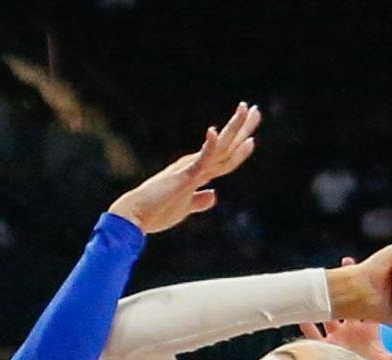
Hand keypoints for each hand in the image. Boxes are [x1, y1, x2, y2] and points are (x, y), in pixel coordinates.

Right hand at [109, 102, 259, 234]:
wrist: (135, 216)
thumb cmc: (156, 212)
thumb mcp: (184, 208)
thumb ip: (199, 201)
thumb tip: (214, 195)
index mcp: (196, 173)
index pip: (223, 157)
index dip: (239, 146)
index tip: (251, 135)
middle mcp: (195, 166)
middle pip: (226, 146)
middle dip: (242, 129)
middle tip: (256, 110)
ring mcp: (190, 169)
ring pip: (219, 148)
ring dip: (234, 129)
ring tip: (246, 110)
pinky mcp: (184, 176)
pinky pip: (201, 159)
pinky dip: (210, 146)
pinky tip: (214, 131)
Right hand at [304, 257, 391, 359]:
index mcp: (369, 332)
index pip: (368, 306)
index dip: (369, 288)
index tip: (369, 269)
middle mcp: (353, 334)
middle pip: (347, 305)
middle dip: (346, 287)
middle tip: (347, 265)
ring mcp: (338, 342)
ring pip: (328, 318)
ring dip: (326, 303)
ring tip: (323, 287)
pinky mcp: (328, 353)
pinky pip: (314, 339)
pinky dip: (308, 328)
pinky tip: (303, 316)